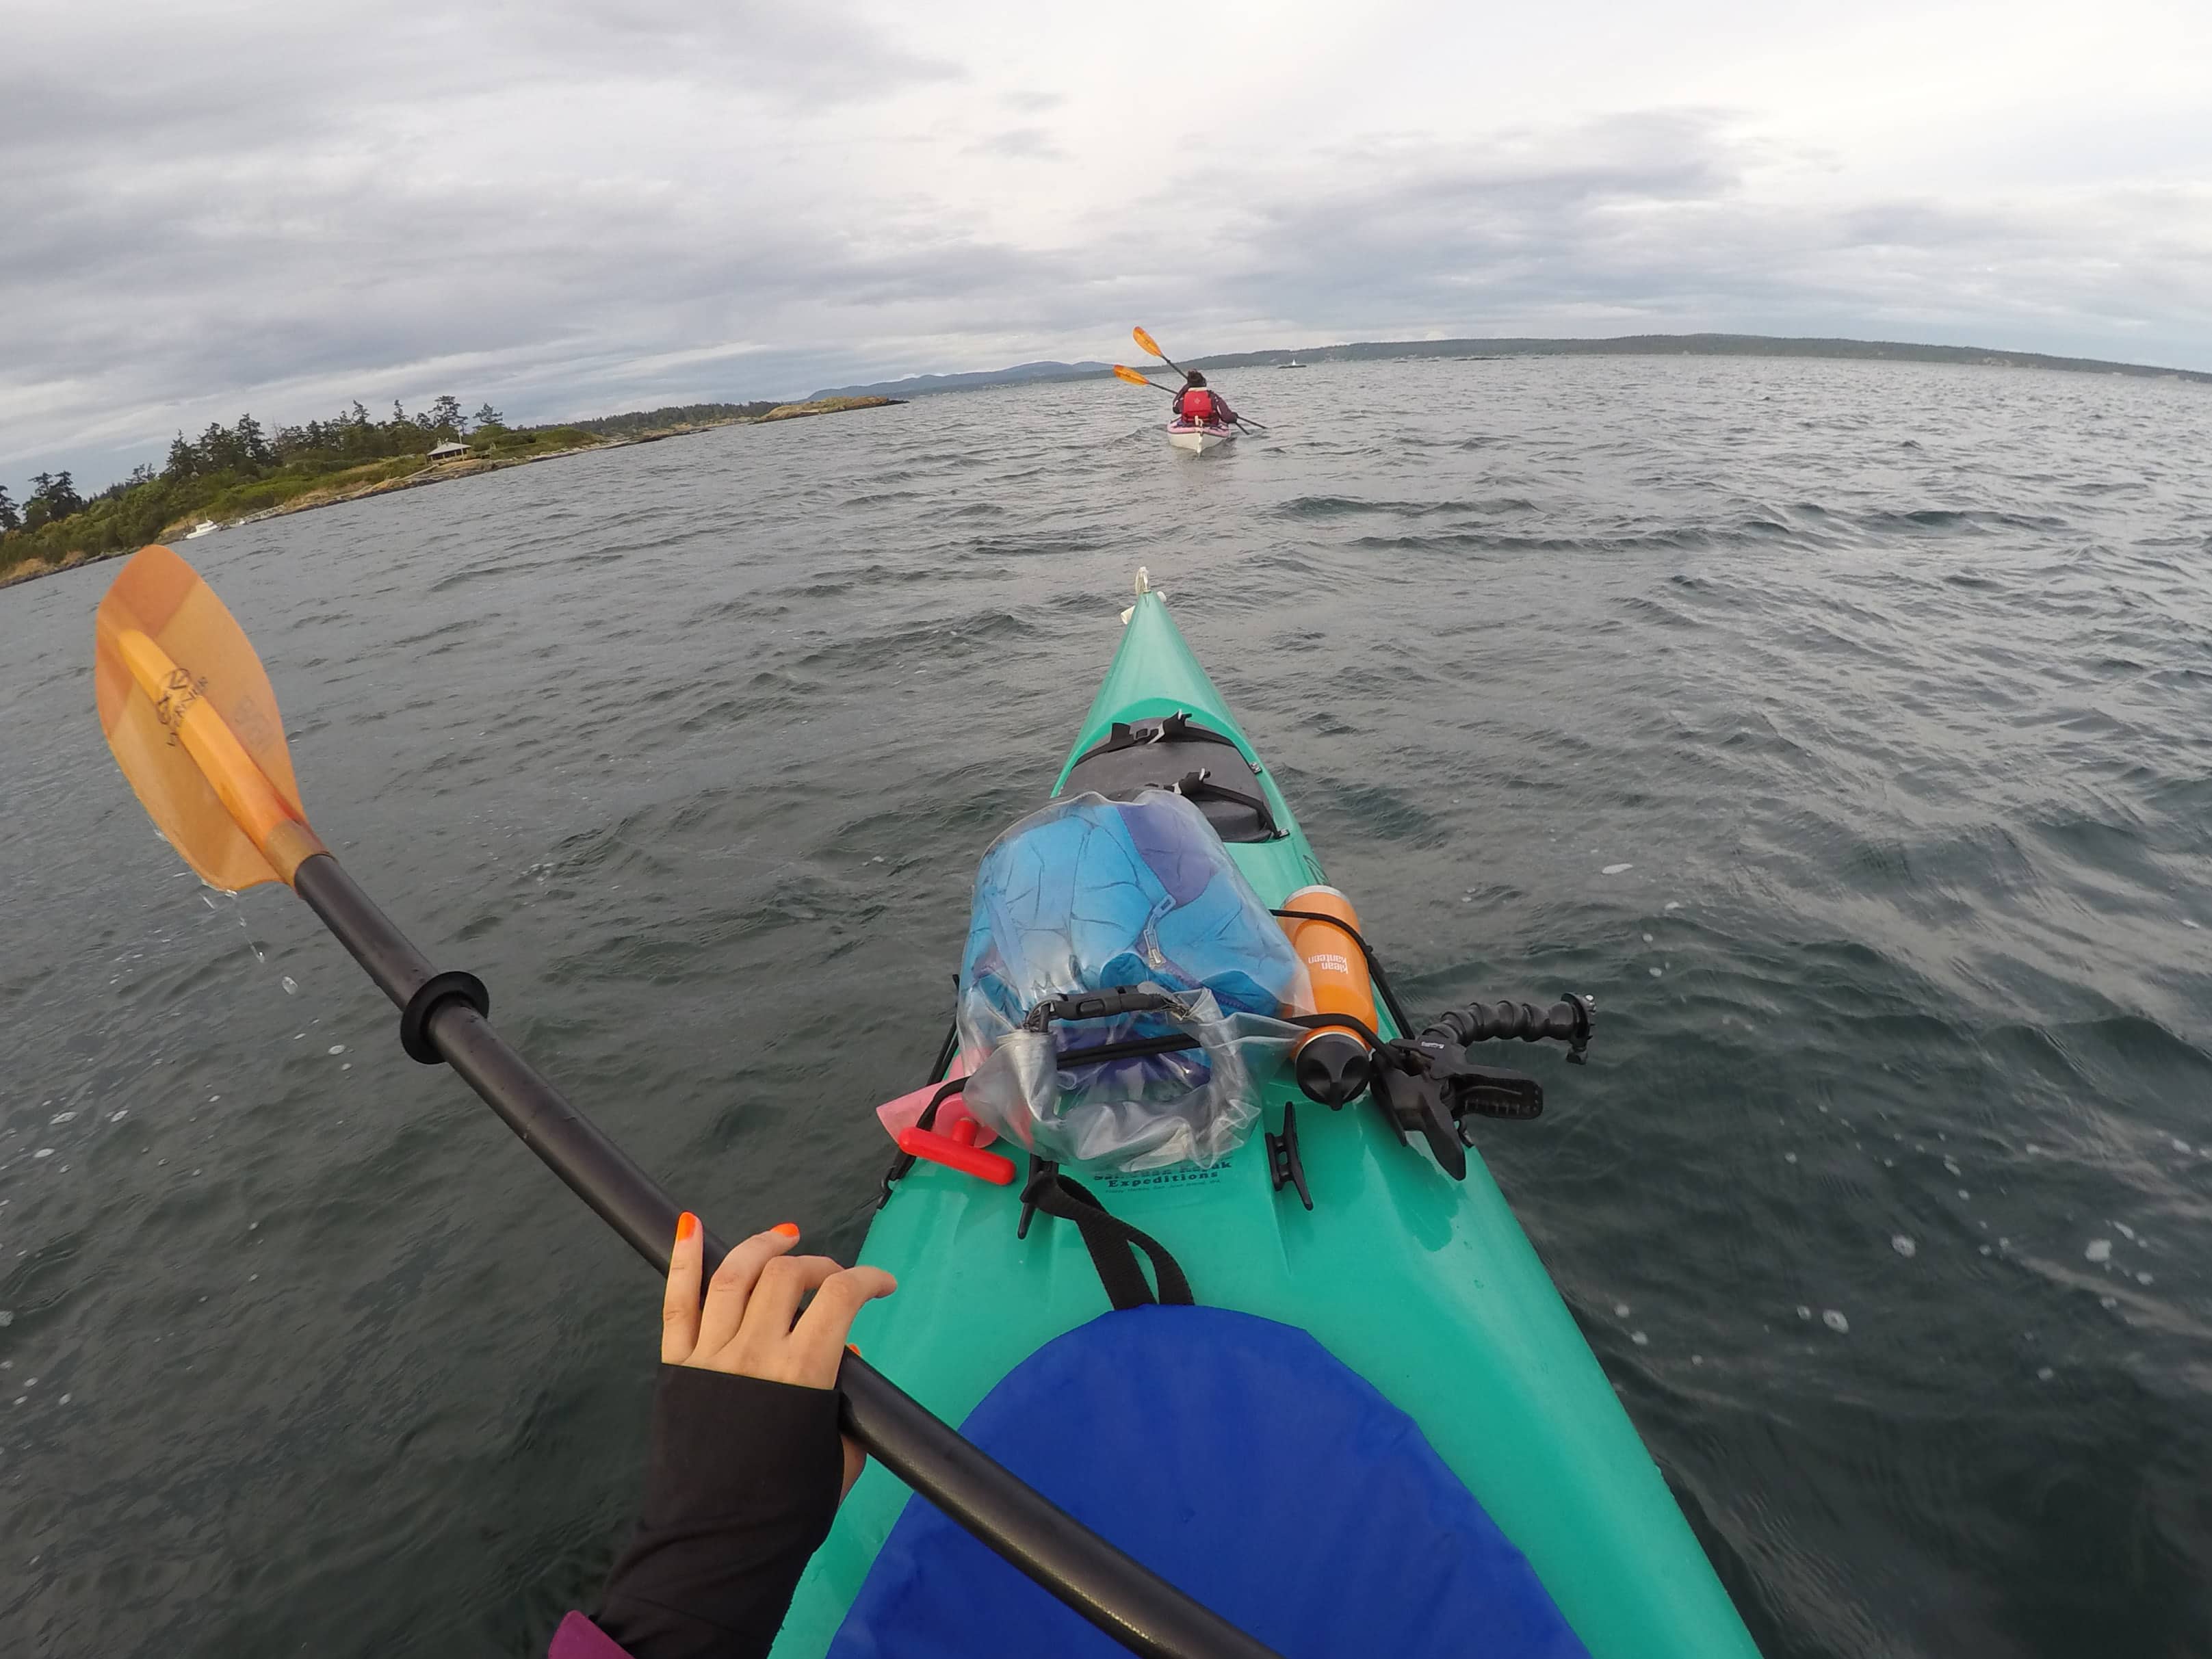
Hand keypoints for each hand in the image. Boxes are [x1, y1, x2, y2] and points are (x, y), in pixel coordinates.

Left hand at [662, 1213, 896, 1494]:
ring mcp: (710, 1356)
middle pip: (787, 1276)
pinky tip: (689, 1227)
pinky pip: (677, 1302)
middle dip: (819, 1266)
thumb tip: (840, 1354)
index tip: (883, 1285)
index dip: (869, 1279)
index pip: (840, 1297)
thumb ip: (846, 1401)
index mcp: (802, 1373)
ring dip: (764, 1245)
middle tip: (832, 1278)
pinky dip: (682, 1259)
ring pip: (735, 1274)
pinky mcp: (675, 1367)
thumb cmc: (789, 1510)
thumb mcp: (841, 1455)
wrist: (718, 1546)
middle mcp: (754, 1352)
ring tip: (784, 1237)